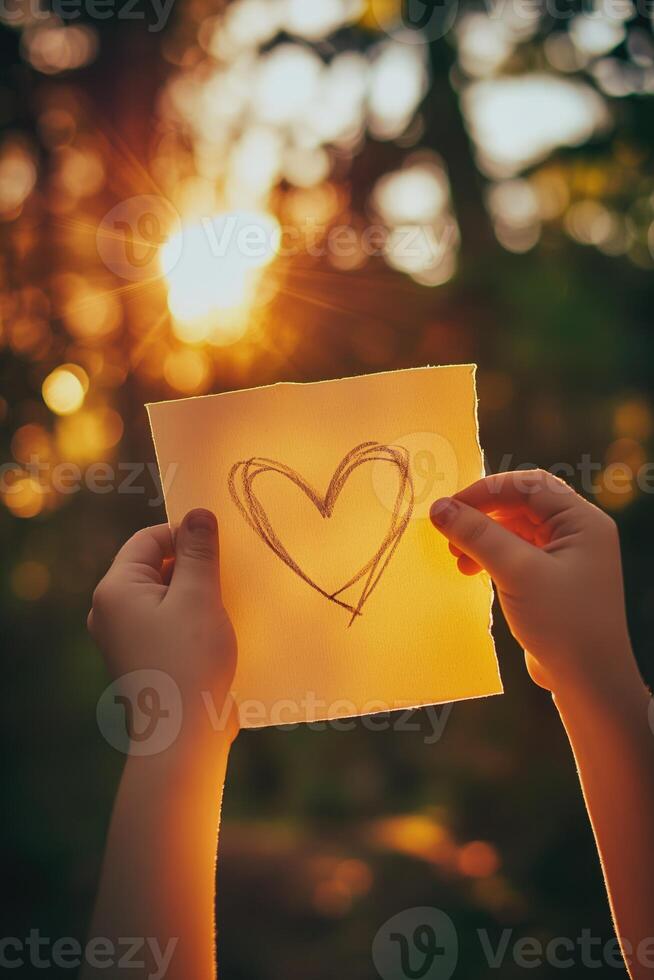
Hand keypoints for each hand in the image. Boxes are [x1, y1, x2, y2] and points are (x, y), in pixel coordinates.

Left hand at [88, 508, 237, 743]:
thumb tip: (199, 513)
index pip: (148, 539)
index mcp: (115, 590)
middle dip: (194, 567)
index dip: (184, 535)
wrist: (183, 737)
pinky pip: (170, 625)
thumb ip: (198, 551)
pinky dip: (194, 621)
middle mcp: (112, 612)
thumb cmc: (189, 662)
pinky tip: (222, 632)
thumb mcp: (199, 596)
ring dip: (198, 595)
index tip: (220, 544)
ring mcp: (127, 639)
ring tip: (228, 605)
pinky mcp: (146, 661)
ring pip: (167, 598)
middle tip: (229, 576)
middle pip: (156, 568)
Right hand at [430, 470, 635, 697]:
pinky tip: (472, 572)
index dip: (487, 490)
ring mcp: (566, 558)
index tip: (451, 507)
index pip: (529, 485)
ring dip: (483, 538)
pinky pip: (516, 554)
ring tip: (457, 558)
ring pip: (515, 530)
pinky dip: (491, 557)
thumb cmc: (562, 622)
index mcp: (582, 521)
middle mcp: (578, 533)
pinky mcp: (552, 581)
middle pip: (521, 505)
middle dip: (482, 516)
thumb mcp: (516, 572)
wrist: (589, 681)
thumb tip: (439, 507)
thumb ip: (477, 535)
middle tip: (449, 532)